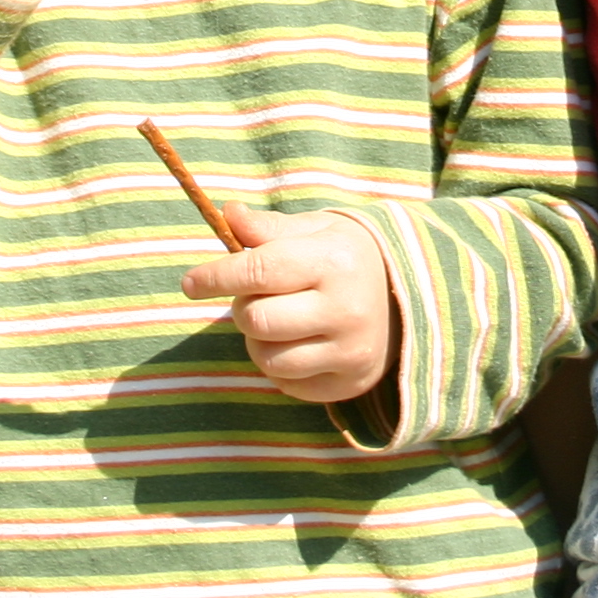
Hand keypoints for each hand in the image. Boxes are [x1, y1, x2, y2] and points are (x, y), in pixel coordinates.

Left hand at [181, 206, 397, 404]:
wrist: (407, 299)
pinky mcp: (347, 383)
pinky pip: (286, 384)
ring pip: (267, 358)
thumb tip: (227, 214)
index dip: (216, 276)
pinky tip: (296, 343)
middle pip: (257, 320)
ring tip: (277, 320)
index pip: (259, 270)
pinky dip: (278, 365)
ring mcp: (348, 351)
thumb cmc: (347, 257)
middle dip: (242, 308)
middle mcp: (345, 309)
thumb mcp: (316, 230)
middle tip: (256, 296)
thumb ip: (269, 228)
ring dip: (258, 340)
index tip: (190, 283)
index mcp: (334, 261)